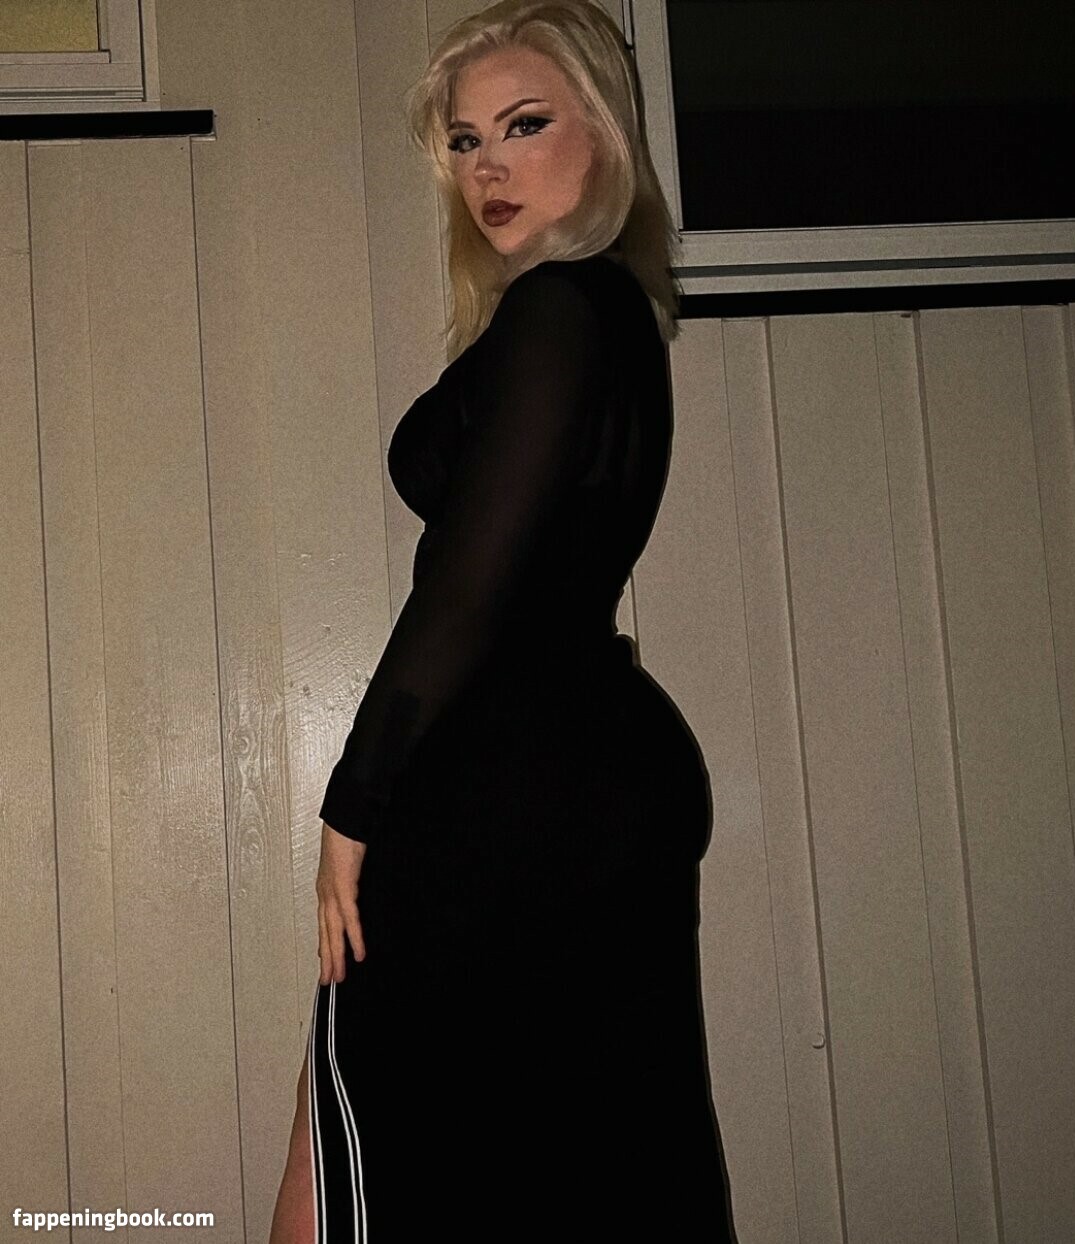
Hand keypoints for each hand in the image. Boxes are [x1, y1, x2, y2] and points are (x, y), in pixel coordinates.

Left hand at [316, 822, 366, 982]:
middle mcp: (325, 894)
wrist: (344, 820)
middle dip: (327, 959)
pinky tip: (359, 952)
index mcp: (326, 889)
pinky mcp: (344, 888)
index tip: (326, 962)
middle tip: (329, 980)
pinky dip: (354, 937)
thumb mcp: (348, 864)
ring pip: (333, 932)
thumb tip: (355, 887)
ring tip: (340, 975)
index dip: (325, 944)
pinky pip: (350, 918)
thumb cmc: (346, 837)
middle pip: (325, 933)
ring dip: (336, 955)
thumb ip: (349, 880)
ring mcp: (332, 892)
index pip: (324, 924)